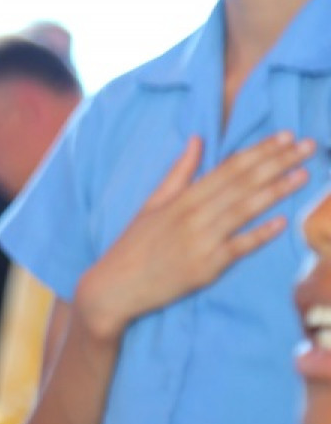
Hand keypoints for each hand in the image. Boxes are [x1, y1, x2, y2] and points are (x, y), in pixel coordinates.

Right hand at [76, 132, 313, 340]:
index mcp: (182, 198)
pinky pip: (237, 248)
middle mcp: (193, 216)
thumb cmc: (134, 246)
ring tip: (304, 174)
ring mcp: (200, 242)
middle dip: (278, 162)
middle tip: (309, 146)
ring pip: (244, 210)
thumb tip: (198, 139)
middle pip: (242, 183)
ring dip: (276, 191)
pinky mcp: (205, 268)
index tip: (286, 136)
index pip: (229, 168)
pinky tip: (281, 222)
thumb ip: (179, 172)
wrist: (114, 287)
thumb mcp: (152, 204)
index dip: (260, 150)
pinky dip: (259, 235)